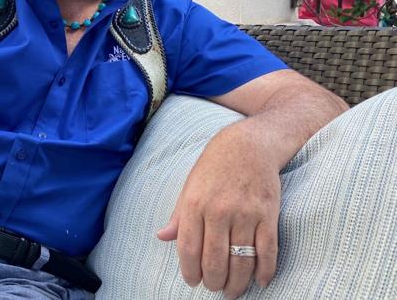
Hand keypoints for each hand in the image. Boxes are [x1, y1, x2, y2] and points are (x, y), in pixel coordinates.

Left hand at [156, 124, 280, 298]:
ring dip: (237, 283)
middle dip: (213, 282)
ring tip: (232, 291)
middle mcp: (219, 211)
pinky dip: (264, 271)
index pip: (189, 248)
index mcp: (195, 204)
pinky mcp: (268, 215)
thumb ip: (178, 216)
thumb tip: (162, 237)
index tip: (193, 281)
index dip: (190, 271)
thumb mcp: (189, 186)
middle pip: (215, 260)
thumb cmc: (214, 166)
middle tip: (214, 288)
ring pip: (242, 261)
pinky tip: (259, 281)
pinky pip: (267, 251)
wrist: (249, 145)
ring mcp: (246, 214)